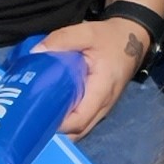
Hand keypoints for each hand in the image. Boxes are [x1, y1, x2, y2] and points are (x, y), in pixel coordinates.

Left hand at [31, 16, 151, 136]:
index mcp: (101, 90)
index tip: (36, 116)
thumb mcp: (87, 33)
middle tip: (31, 119)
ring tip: (39, 118)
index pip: (80, 119)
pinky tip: (52, 111)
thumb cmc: (110, 39)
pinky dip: (68, 122)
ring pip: (81, 129)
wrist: (132, 40)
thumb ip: (62, 39)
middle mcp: (104, 105)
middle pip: (79, 130)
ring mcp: (103, 108)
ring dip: (62, 129)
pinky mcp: (99, 105)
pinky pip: (84, 121)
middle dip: (56, 131)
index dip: (58, 124)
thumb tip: (36, 52)